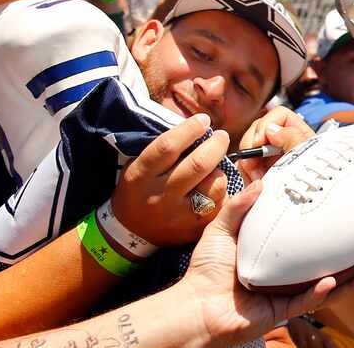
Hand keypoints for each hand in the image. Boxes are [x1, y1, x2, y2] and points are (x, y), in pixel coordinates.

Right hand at [110, 113, 228, 247]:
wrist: (130, 232)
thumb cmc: (139, 190)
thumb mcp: (139, 166)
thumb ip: (163, 149)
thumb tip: (195, 127)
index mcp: (141, 175)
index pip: (168, 147)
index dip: (189, 130)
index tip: (203, 120)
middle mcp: (160, 196)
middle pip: (197, 165)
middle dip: (215, 145)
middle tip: (221, 136)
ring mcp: (178, 215)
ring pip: (214, 186)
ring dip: (220, 171)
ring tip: (216, 167)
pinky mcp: (194, 228)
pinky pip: (220, 205)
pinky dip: (222, 192)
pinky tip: (216, 186)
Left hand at [179, 181, 353, 346]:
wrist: (196, 306)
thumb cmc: (206, 269)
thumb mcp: (220, 229)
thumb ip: (238, 205)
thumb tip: (260, 182)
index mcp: (273, 251)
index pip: (301, 236)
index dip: (319, 224)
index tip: (337, 205)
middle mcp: (284, 271)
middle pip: (321, 261)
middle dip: (347, 254)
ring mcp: (286, 291)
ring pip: (324, 285)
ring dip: (347, 279)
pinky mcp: (282, 310)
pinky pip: (306, 302)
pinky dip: (320, 293)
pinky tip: (332, 281)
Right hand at [237, 106, 314, 182]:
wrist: (310, 210)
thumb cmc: (313, 182)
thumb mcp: (306, 159)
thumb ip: (291, 138)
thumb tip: (272, 130)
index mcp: (298, 135)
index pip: (279, 115)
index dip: (267, 124)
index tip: (261, 142)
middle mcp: (284, 144)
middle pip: (260, 129)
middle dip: (253, 144)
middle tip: (253, 162)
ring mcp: (272, 159)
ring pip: (251, 147)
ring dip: (249, 160)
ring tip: (257, 177)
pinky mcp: (262, 173)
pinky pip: (247, 164)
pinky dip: (247, 171)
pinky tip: (255, 182)